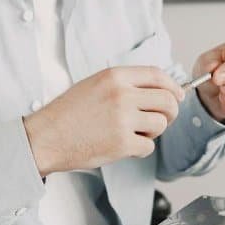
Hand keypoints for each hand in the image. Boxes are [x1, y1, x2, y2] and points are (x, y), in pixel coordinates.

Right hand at [22, 66, 183, 176]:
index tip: (177, 96)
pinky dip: (140, 149)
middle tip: (160, 120)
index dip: (172, 86)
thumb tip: (159, 90)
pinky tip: (123, 146)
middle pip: (167, 100)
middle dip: (169, 112)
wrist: (46, 137)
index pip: (157, 75)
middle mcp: (122, 94)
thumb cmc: (68, 113)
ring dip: (153, 131)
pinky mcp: (122, 143)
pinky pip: (148, 146)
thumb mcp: (95, 85)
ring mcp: (123, 119)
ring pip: (161, 123)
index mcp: (115, 76)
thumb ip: (125, 85)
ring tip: (134, 133)